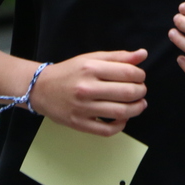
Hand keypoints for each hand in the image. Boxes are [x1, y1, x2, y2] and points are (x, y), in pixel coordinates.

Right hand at [29, 49, 147, 135]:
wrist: (41, 89)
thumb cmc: (69, 72)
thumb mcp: (91, 58)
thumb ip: (118, 57)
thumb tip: (143, 54)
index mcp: (90, 68)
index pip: (127, 72)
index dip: (140, 75)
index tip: (139, 77)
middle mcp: (87, 88)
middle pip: (127, 93)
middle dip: (141, 91)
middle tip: (140, 90)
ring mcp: (83, 108)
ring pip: (121, 112)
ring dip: (137, 109)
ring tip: (139, 104)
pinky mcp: (79, 124)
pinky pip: (107, 130)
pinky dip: (121, 125)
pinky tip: (123, 118)